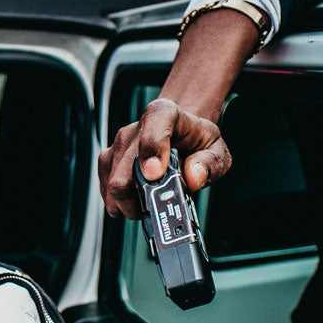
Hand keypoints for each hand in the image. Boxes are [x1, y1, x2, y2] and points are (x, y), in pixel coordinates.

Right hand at [98, 98, 230, 219]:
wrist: (178, 136)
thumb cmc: (196, 143)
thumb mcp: (216, 150)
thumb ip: (210, 164)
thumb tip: (193, 178)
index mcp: (164, 114)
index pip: (153, 127)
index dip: (152, 151)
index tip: (155, 175)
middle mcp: (134, 129)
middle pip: (124, 174)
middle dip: (139, 200)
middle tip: (157, 208)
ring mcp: (117, 146)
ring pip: (113, 188)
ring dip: (131, 206)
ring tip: (150, 203)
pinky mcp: (107, 162)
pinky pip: (107, 193)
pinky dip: (122, 205)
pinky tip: (139, 199)